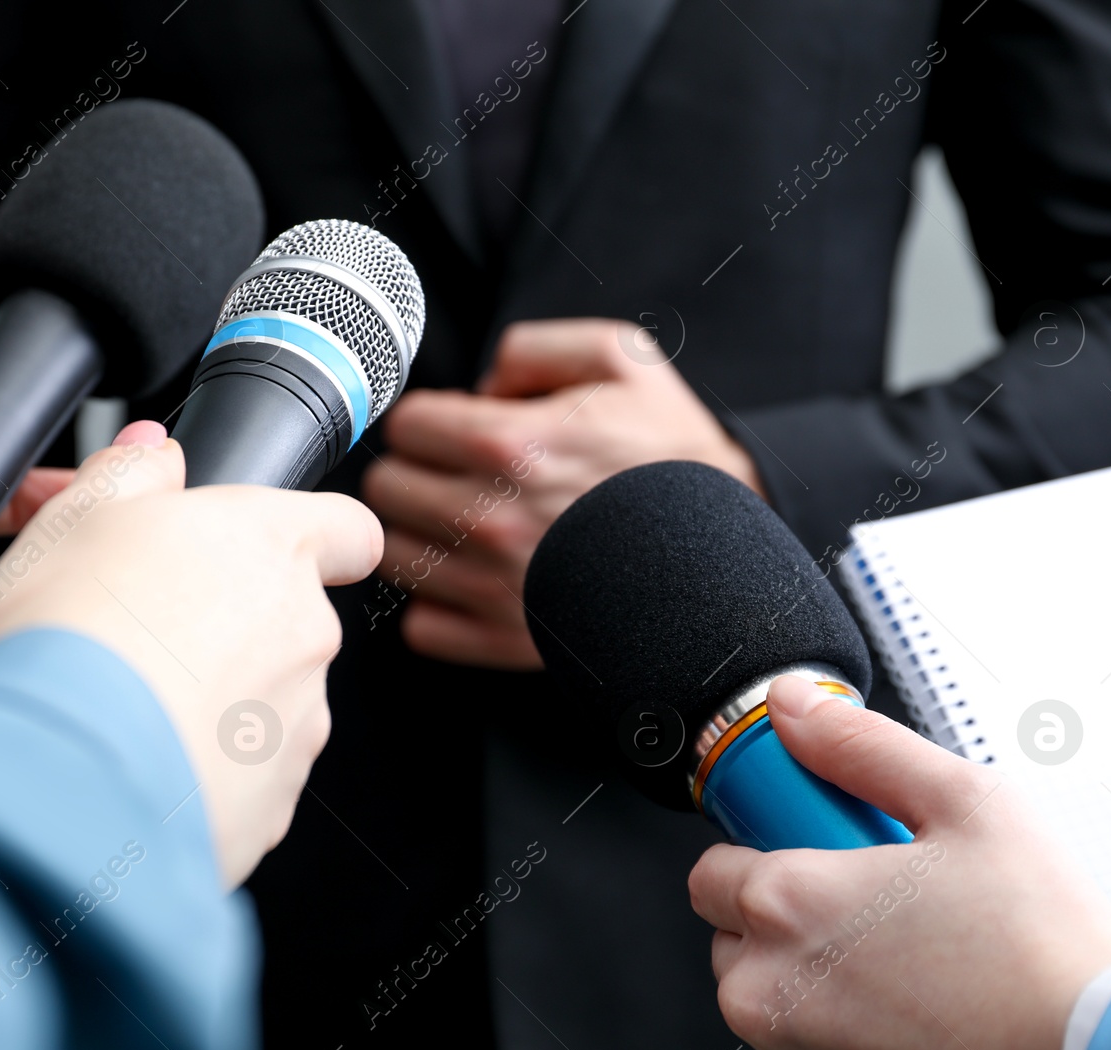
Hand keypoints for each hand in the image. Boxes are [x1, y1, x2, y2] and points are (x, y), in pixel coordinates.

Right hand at [0, 425, 382, 885]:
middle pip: (287, 621)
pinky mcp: (275, 800)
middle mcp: (305, 632)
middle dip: (225, 631)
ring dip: (208, 702)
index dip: (317, 536)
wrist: (63, 775)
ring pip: (263, 702)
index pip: (347, 529)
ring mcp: (298, 721)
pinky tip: (135, 763)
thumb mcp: (74, 521)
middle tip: (141, 640)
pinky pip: (243, 776)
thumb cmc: (68, 640)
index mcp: (270, 546)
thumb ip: (128, 474)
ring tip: (123, 709)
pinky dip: (200, 771)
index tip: (274, 552)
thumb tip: (152, 454)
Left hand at [362, 318, 759, 667]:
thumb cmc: (671, 461)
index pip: (405, 426)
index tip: (453, 429)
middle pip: (385, 489)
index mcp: (509, 445)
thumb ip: (532, 347)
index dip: (428, 419)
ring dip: (419, 535)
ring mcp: (491, 586)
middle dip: (416, 472)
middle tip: (455, 475)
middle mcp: (490, 519)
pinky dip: (437, 604)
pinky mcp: (501, 641)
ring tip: (464, 526)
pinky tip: (472, 580)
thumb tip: (479, 384)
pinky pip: (420, 626)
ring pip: (392, 554)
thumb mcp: (623, 359)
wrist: (725, 559)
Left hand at [688, 676, 1110, 1049]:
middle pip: (732, 929)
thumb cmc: (1044, 949)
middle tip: (873, 897)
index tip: (824, 847)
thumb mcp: (963, 802)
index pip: (711, 865)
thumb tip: (795, 707)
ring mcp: (792, 1048)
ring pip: (764, 988)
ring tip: (901, 949)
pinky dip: (835, 1015)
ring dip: (809, 965)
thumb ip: (859, 745)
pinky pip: (799, 1038)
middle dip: (787, 907)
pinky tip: (909, 998)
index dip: (769, 847)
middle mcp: (770, 986)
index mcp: (787, 904)